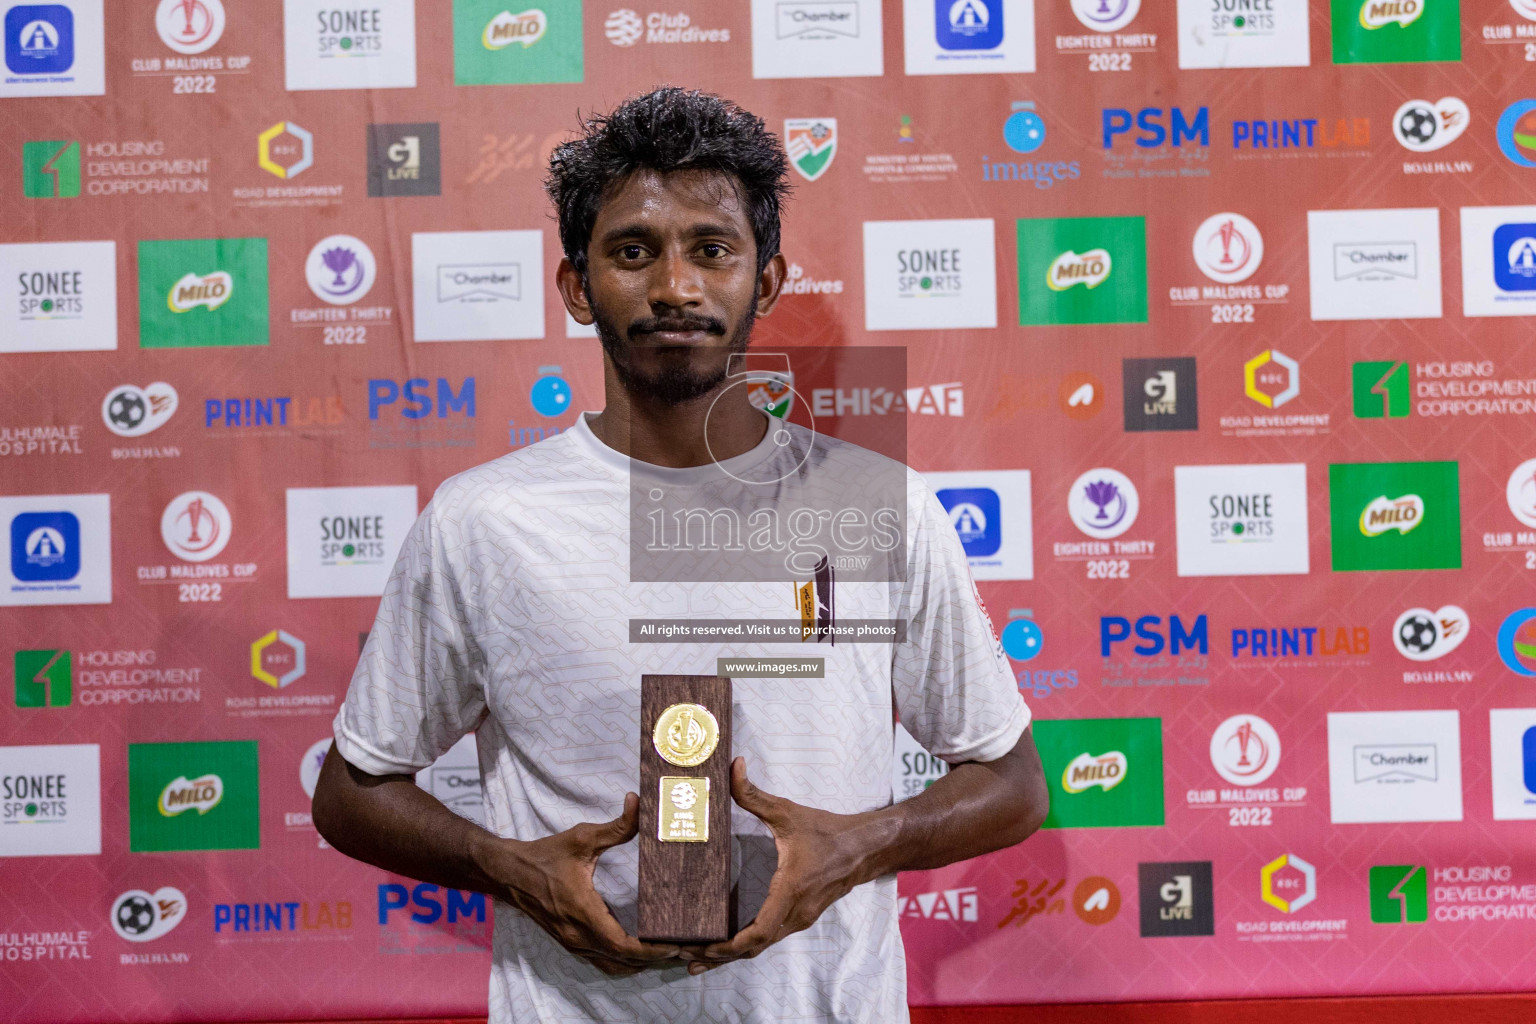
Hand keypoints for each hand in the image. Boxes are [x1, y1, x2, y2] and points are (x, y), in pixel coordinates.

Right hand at [491, 792, 682, 975]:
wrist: (509, 873)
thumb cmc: (546, 855)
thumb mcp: (581, 838)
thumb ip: (616, 826)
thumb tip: (639, 803)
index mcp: (583, 912)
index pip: (623, 945)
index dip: (651, 950)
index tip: (674, 945)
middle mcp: (578, 935)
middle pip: (623, 961)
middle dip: (653, 958)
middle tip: (682, 947)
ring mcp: (572, 942)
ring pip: (612, 965)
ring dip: (639, 963)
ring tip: (665, 950)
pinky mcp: (570, 942)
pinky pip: (601, 960)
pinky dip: (622, 960)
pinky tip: (639, 949)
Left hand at [684, 757, 874, 974]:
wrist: (866, 848)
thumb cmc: (828, 831)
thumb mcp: (788, 812)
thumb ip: (754, 794)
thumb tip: (732, 766)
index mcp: (790, 891)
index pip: (759, 933)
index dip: (730, 946)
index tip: (704, 947)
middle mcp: (796, 913)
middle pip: (754, 949)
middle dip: (719, 956)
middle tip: (686, 957)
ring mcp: (800, 919)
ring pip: (762, 948)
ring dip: (732, 955)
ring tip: (699, 958)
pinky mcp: (802, 917)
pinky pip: (771, 938)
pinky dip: (747, 946)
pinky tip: (728, 946)